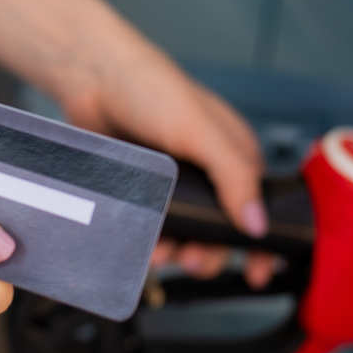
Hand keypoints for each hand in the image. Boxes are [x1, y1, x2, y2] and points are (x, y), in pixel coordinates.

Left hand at [53, 44, 277, 288]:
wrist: (90, 79)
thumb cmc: (150, 89)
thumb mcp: (200, 131)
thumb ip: (233, 175)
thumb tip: (257, 223)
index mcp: (235, 155)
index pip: (261, 208)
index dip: (262, 242)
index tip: (257, 274)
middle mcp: (208, 173)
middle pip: (220, 231)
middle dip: (209, 253)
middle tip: (191, 260)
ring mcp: (174, 184)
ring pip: (184, 235)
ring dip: (176, 252)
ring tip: (160, 254)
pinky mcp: (143, 191)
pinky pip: (152, 228)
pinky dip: (149, 242)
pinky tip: (142, 246)